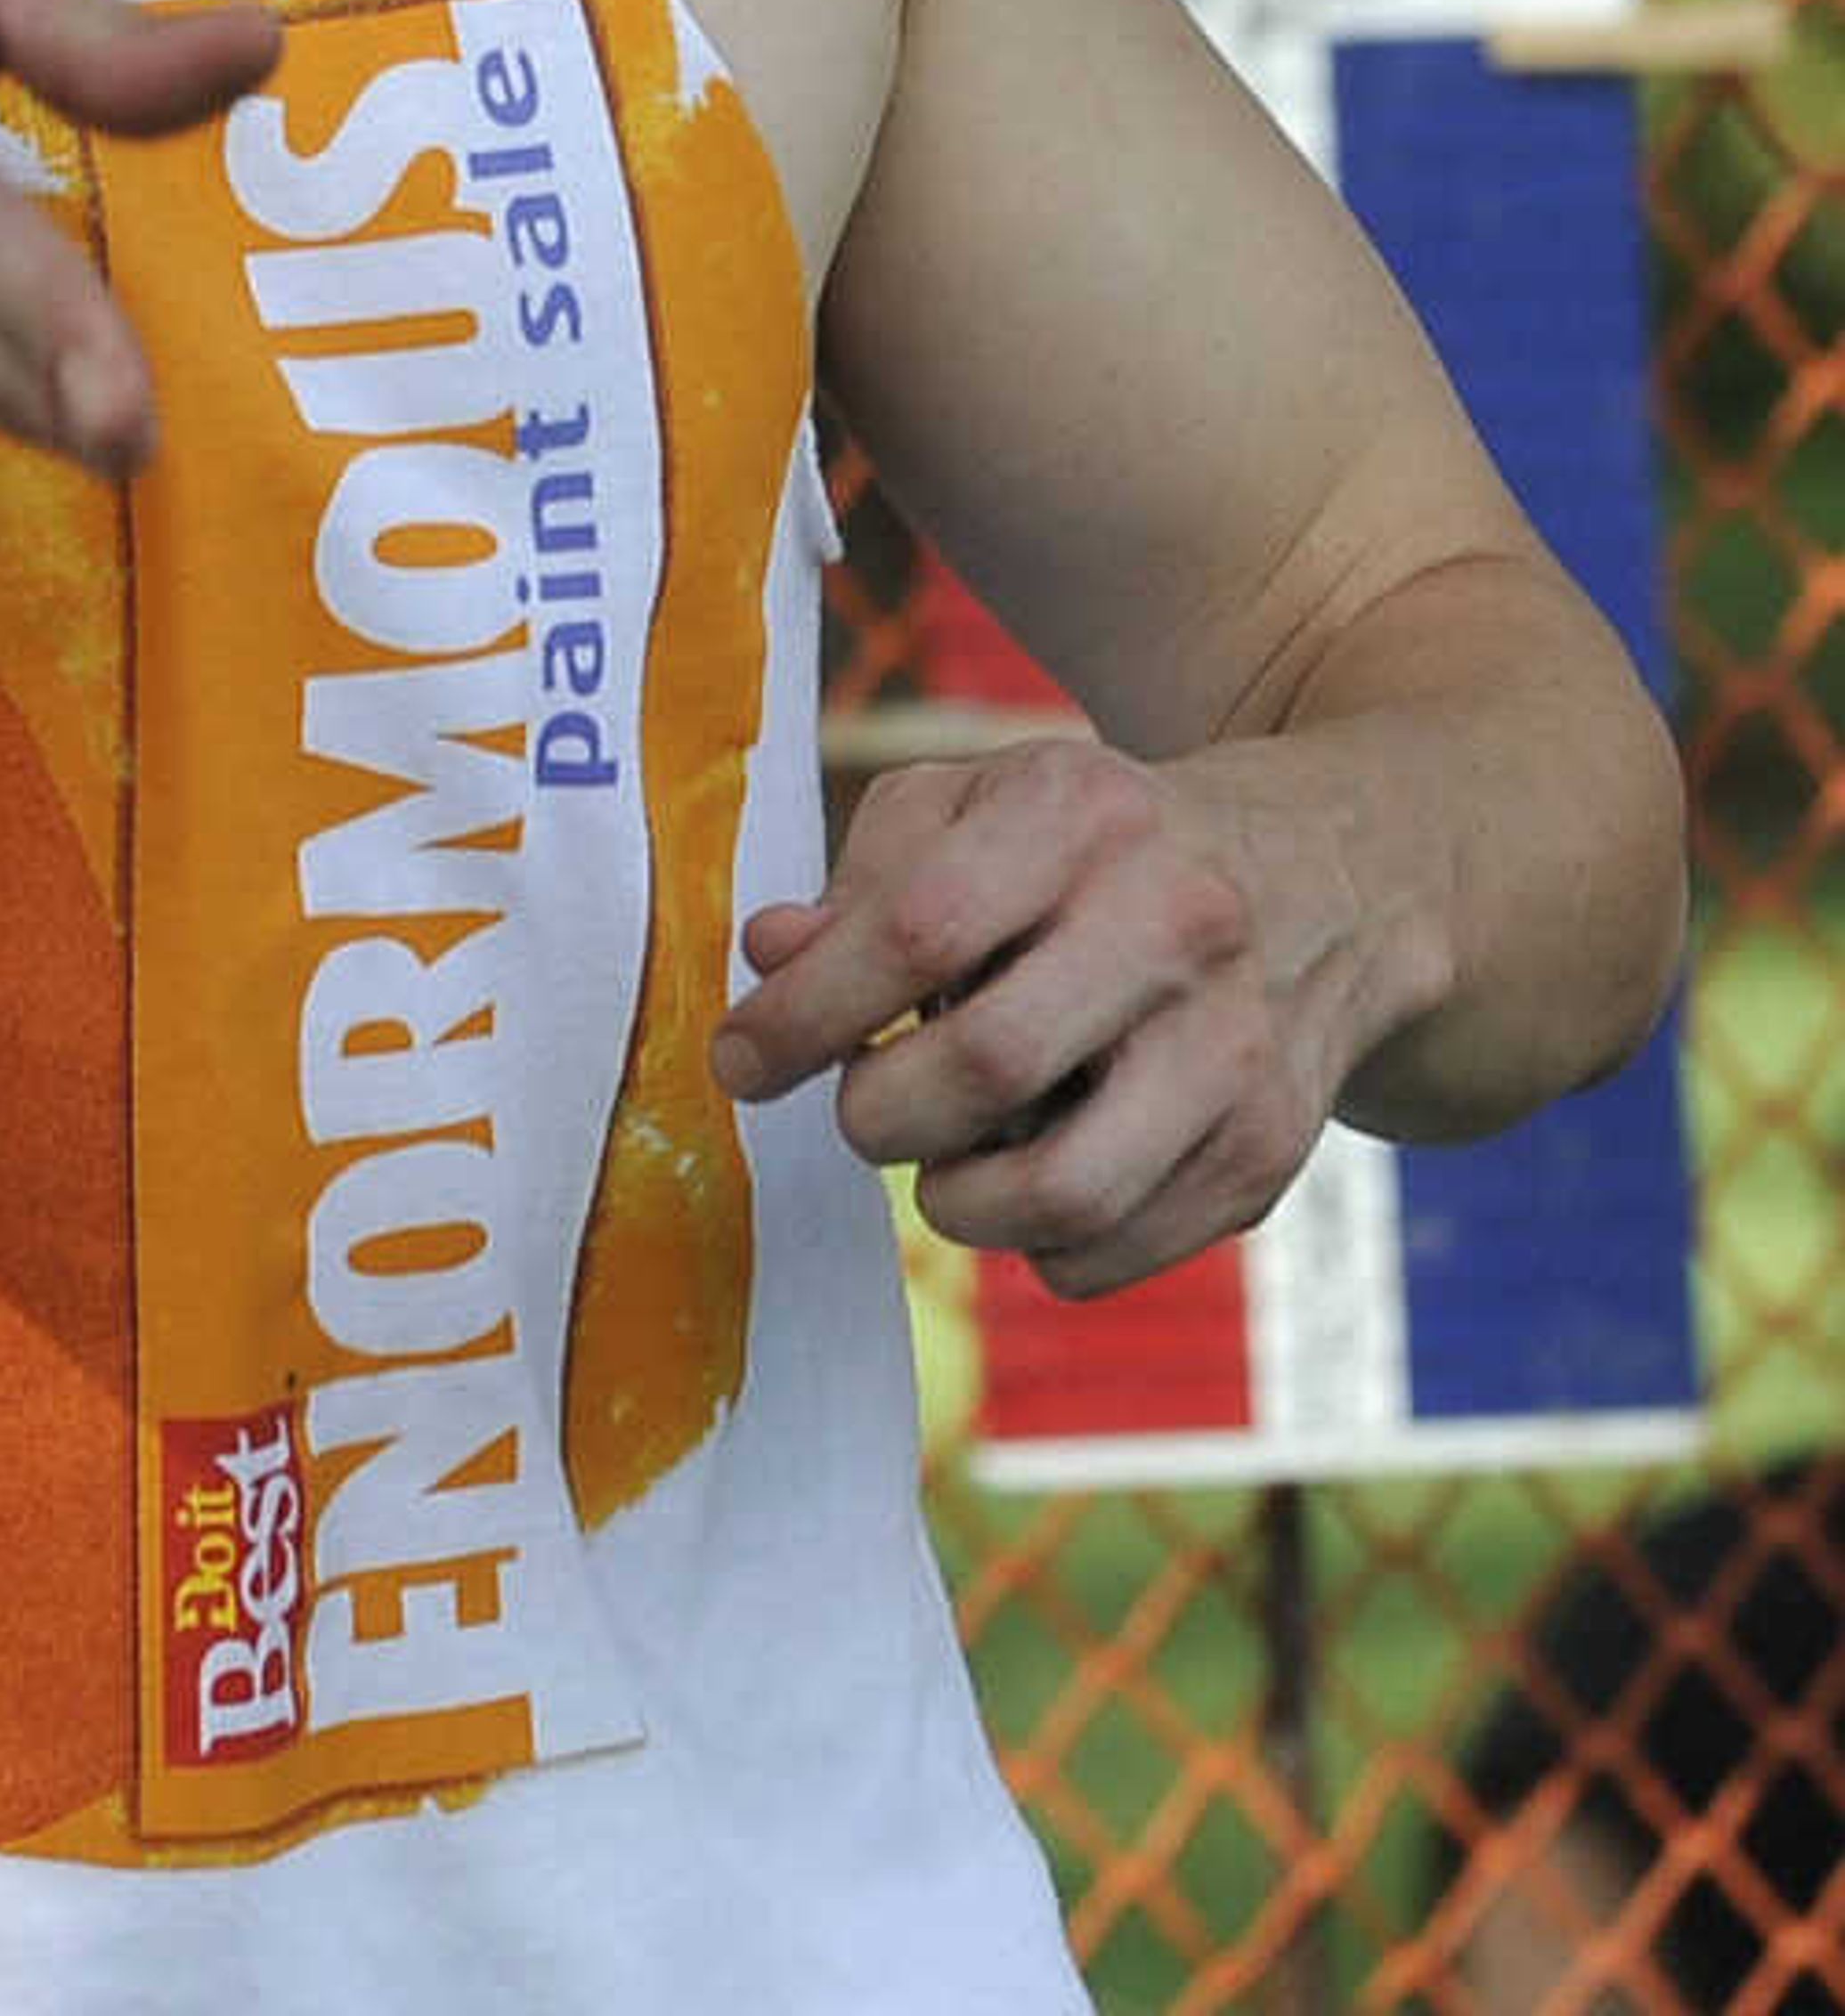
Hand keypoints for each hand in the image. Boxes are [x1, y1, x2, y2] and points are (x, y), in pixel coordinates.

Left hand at [709, 736, 1362, 1299]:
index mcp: (1080, 812)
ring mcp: (1236, 1044)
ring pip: (1062, 1193)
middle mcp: (1176, 919)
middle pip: (985, 1066)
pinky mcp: (1270, 1150)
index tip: (736, 1062)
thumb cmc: (1098, 846)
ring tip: (939, 1161)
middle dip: (876, 1114)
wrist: (1324, 877)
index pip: (914, 931)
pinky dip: (1036, 1248)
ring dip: (954, 1203)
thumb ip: (863, 879)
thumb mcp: (979, 806)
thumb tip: (770, 957)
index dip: (802, 1013)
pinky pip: (1112, 1254)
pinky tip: (1031, 1178)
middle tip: (858, 1109)